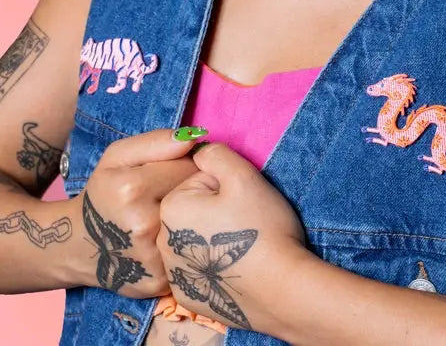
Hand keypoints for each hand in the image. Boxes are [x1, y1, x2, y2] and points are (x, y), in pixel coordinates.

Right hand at [70, 129, 200, 297]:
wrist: (79, 245)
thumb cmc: (104, 192)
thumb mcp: (118, 156)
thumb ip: (157, 141)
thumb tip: (194, 138)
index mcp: (132, 187)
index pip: (191, 166)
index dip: (188, 166)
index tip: (175, 172)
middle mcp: (142, 224)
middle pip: (197, 197)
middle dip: (192, 192)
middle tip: (170, 195)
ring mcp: (150, 257)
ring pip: (195, 226)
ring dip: (192, 219)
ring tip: (171, 215)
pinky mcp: (157, 282)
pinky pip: (187, 254)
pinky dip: (184, 245)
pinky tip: (168, 240)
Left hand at [157, 143, 305, 333]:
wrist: (282, 290)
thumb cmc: (262, 228)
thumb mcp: (243, 176)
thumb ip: (216, 154)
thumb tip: (199, 151)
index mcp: (172, 207)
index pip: (198, 180)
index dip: (226, 186)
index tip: (243, 201)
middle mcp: (162, 241)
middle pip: (194, 209)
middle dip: (217, 209)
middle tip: (245, 222)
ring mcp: (173, 273)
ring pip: (196, 237)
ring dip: (214, 236)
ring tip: (243, 246)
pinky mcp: (188, 295)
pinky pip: (199, 267)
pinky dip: (215, 265)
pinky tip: (237, 268)